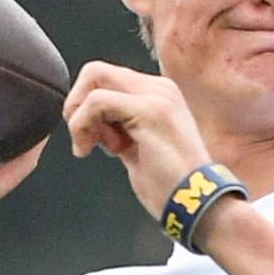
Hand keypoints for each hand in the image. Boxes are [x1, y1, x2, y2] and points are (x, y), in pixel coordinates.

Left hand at [62, 62, 214, 216]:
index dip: (86, 105)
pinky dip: (81, 125)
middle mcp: (159, 88)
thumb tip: (89, 121)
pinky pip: (96, 101)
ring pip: (94, 79)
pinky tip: (89, 149)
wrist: (196, 202)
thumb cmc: (169, 185)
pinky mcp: (150, 110)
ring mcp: (157, 96)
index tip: (93, 137)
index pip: (105, 77)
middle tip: (83, 137)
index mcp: (158, 94)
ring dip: (79, 118)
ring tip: (90, 146)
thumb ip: (119, 127)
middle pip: (96, 72)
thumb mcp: (137, 147)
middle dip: (77, 105)